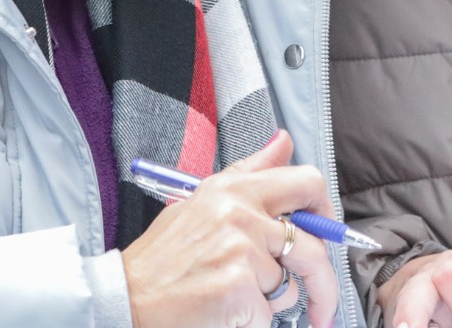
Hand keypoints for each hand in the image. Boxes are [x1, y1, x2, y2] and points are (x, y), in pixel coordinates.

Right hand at [121, 130, 338, 327]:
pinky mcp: (237, 287)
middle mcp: (240, 213)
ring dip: (270, 302)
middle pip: (312, 246)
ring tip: (234, 299)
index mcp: (234, 188)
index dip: (326, 213)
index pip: (306, 183)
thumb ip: (250, 172)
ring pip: (289, 286)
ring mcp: (240, 250)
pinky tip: (223, 314)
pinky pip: (269, 315)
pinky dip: (252, 323)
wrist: (125, 295)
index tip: (326, 236)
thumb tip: (285, 141)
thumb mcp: (203, 199)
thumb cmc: (164, 255)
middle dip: (324, 283)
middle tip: (324, 306)